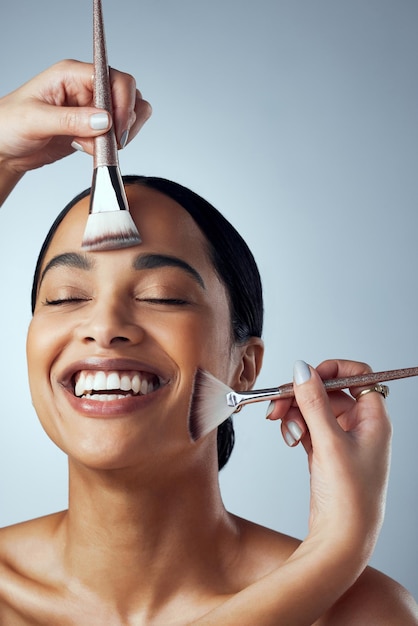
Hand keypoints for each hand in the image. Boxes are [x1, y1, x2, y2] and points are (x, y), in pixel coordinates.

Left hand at [0, 59, 150, 174]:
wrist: (4, 148)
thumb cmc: (8, 125)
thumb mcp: (35, 120)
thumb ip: (71, 120)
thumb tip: (104, 120)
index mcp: (72, 74)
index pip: (113, 78)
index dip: (122, 103)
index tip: (117, 129)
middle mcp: (86, 87)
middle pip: (128, 94)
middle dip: (124, 121)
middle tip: (110, 142)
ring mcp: (92, 108)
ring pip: (129, 113)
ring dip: (122, 134)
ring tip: (98, 146)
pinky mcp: (93, 128)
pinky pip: (118, 133)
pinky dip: (113, 145)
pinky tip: (90, 150)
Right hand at [269, 359, 391, 564]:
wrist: (342, 540)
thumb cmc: (349, 496)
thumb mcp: (329, 442)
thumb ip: (314, 402)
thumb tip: (302, 369)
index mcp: (373, 419)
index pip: (358, 377)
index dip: (333, 370)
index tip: (308, 375)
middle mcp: (360, 427)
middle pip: (328, 392)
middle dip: (302, 395)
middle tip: (279, 401)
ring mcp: (342, 440)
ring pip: (314, 410)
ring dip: (295, 413)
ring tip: (285, 428)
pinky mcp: (325, 453)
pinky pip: (308, 427)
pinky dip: (296, 428)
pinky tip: (291, 439)